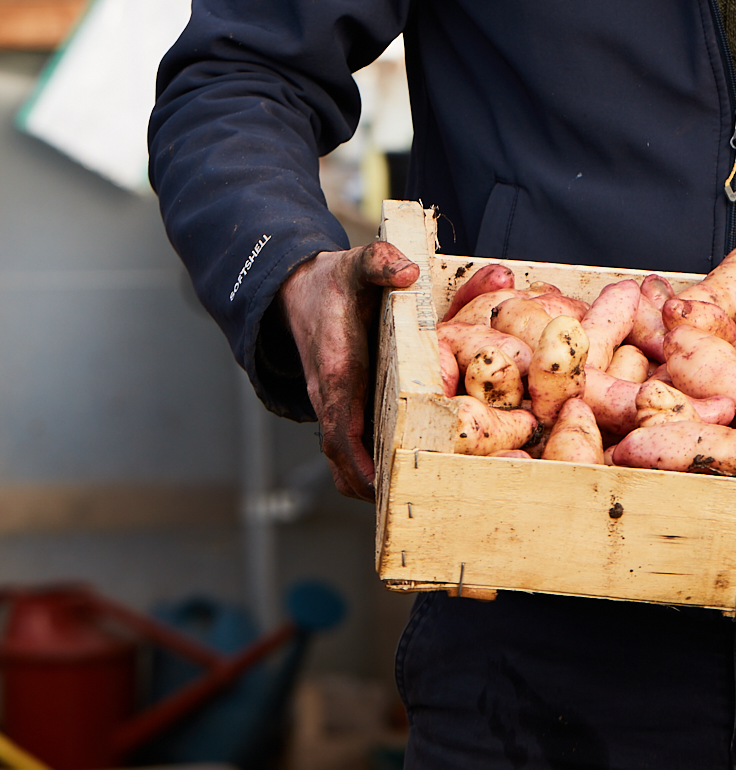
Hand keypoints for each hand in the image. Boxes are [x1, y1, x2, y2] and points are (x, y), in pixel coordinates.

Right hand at [279, 239, 419, 500]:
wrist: (295, 289)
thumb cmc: (331, 281)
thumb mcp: (356, 264)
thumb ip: (381, 263)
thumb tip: (408, 273)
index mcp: (337, 369)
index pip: (339, 427)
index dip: (358, 460)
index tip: (380, 485)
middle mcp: (330, 394)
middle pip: (339, 456)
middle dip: (366, 485)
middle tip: (404, 506)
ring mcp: (333, 402)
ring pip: (340, 455)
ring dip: (364, 480)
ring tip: (402, 500)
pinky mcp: (340, 402)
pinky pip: (347, 441)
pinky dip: (365, 462)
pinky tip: (396, 468)